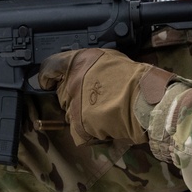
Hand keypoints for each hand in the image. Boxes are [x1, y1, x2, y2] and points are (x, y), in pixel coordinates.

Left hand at [37, 48, 174, 144]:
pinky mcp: (80, 125)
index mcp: (79, 62)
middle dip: (73, 98)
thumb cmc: (134, 79)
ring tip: (105, 111)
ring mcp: (74, 105)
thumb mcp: (110, 59)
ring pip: (70, 114)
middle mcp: (72, 82)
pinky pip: (79, 132)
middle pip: (61, 94)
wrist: (146, 101)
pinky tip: (105, 124)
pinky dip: (90, 131)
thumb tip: (79, 73)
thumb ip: (89, 65)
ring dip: (82, 115)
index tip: (46, 82)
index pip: (50, 67)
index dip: (46, 76)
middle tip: (94, 99)